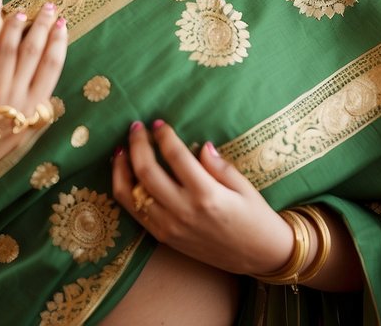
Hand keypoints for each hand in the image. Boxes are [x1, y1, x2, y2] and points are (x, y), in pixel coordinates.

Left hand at [0, 0, 67, 190]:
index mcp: (36, 104)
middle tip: (49, 7)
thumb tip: (49, 64)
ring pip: (9, 48)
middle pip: (33, 52)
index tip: (63, 22)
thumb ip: (39, 97)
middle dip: (43, 25)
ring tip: (22, 10)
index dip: (59, 41)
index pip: (52, 65)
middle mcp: (18, 95)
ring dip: (16, 25)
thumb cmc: (3, 138)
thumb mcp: (30, 123)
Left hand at [111, 120, 293, 276]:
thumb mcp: (245, 188)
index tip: (159, 123)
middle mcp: (184, 211)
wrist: (259, 258)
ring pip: (131, 193)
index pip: (176, 156)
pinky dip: (124, 190)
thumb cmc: (256, 218)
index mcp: (207, 195)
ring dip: (122, 167)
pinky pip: (134, 212)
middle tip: (136, 127)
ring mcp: (170, 227)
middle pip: (146, 171)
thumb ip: (220, 166)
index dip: (164, 135)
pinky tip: (124, 174)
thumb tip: (202, 146)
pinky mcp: (163, 237)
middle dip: (137, 144)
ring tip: (121, 149)